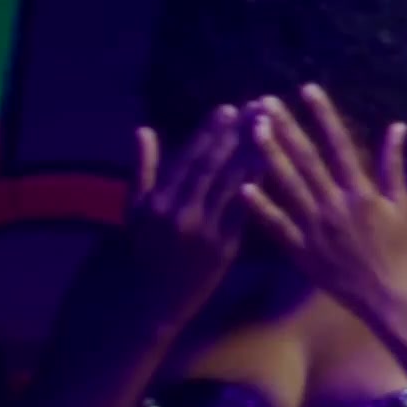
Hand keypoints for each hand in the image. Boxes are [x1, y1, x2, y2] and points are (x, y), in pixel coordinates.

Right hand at [125, 105, 250, 324]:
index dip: (210, 132)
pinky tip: (272, 170)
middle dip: (238, 135)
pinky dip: (257, 190)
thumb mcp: (134, 208)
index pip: (190, 158)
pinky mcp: (224, 248)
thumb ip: (142, 169)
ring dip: (253, 155)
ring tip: (271, 131)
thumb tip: (144, 130)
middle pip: (214, 166)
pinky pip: (244, 213)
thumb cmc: (143, 248)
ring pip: (232, 186)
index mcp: (160, 199)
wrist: (151, 298)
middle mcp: (181, 211)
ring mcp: (204, 230)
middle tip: (259, 109)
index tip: (229, 109)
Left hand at [240, 85, 406, 311]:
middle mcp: (336, 205)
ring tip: (251, 130)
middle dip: (287, 128)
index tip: (307, 89)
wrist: (384, 294)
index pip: (340, 145)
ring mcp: (316, 228)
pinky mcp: (301, 250)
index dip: (323, 115)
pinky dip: (261, 207)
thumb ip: (395, 164)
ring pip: (289, 186)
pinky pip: (277, 225)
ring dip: (269, 156)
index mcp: (362, 192)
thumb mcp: (401, 204)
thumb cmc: (393, 247)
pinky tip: (242, 187)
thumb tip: (398, 125)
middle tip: (265, 101)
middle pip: (307, 160)